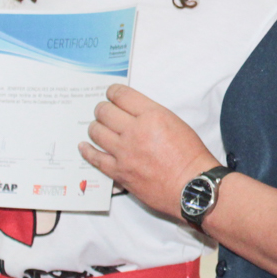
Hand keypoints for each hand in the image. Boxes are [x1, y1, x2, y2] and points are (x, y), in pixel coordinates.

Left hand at [81, 84, 219, 219]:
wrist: (192, 185)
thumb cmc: (190, 156)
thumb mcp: (176, 123)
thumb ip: (152, 115)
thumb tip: (133, 113)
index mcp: (152, 115)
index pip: (121, 95)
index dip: (113, 92)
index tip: (111, 93)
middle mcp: (134, 131)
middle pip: (104, 111)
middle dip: (102, 108)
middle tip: (104, 111)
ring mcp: (124, 152)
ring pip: (96, 131)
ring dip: (95, 126)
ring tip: (98, 127)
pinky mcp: (118, 171)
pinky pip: (94, 158)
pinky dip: (87, 150)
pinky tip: (84, 146)